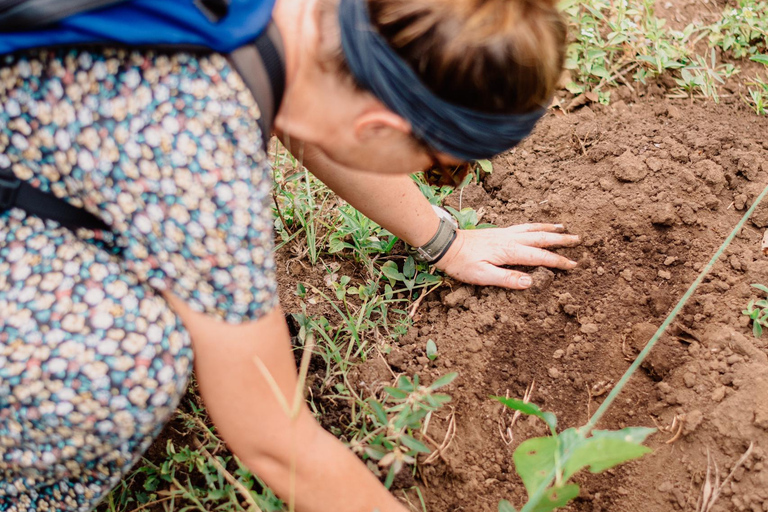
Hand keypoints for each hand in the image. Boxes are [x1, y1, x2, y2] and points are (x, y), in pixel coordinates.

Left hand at [434, 223, 579, 289]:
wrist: (446, 245)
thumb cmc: (462, 263)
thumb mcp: (483, 276)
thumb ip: (507, 279)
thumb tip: (531, 282)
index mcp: (509, 251)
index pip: (540, 256)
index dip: (558, 261)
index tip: (573, 265)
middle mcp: (510, 239)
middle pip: (541, 238)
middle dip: (561, 240)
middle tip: (578, 240)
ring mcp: (505, 233)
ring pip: (533, 229)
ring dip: (550, 228)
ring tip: (564, 227)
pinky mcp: (499, 232)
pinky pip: (523, 226)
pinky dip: (536, 225)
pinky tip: (538, 226)